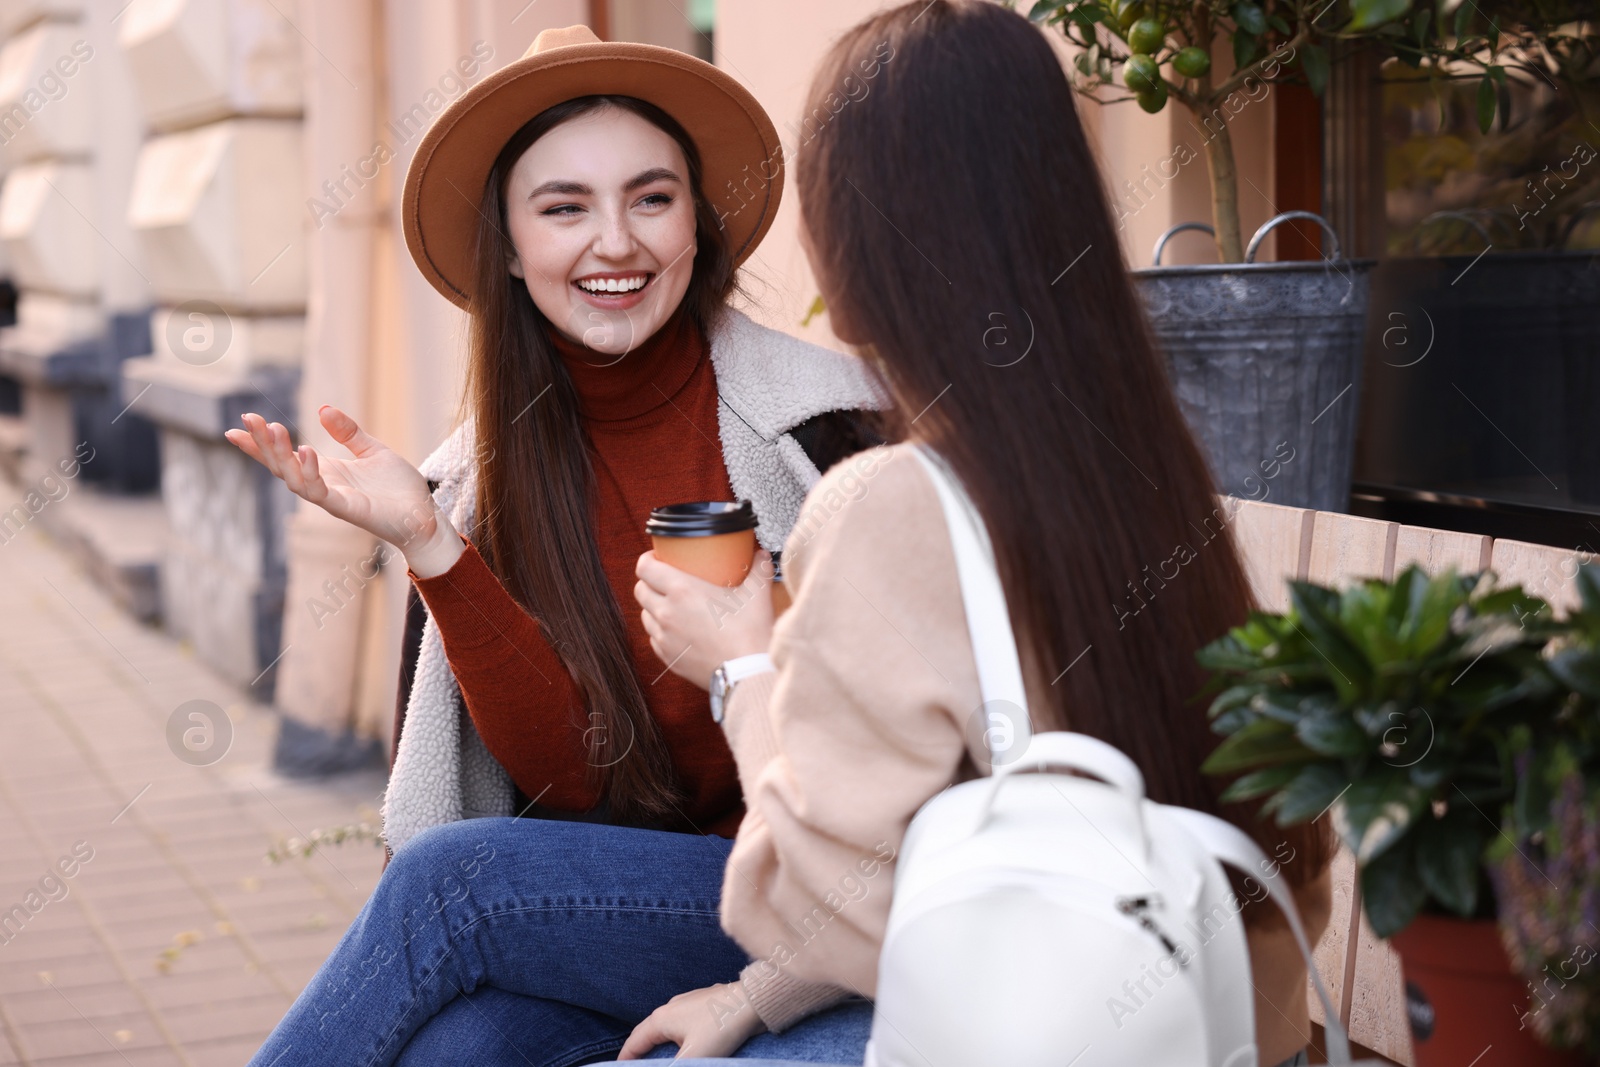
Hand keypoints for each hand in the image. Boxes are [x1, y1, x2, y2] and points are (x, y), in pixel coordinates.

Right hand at [223, 406, 463, 577]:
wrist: (424, 515)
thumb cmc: (398, 488)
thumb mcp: (372, 450)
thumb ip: (348, 432)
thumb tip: (322, 409)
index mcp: (326, 471)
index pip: (285, 456)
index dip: (260, 443)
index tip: (238, 424)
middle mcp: (323, 486)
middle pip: (281, 466)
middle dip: (262, 444)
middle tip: (248, 419)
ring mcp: (333, 499)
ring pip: (294, 479)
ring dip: (281, 455)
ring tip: (273, 429)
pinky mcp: (347, 509)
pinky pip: (320, 492)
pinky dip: (310, 472)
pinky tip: (306, 451)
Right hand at [616, 981, 765, 1059]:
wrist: (754, 1002)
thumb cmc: (722, 1026)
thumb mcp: (694, 1057)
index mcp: (662, 1018)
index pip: (634, 1042)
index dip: (625, 1058)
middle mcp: (671, 1008)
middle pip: (648, 1033)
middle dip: (641, 1050)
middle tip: (637, 1065)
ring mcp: (689, 1004)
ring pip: (667, 1028)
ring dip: (660, 1043)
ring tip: (658, 1058)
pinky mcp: (705, 1005)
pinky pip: (683, 1024)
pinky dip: (678, 1037)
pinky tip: (687, 1044)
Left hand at [634, 549, 774, 691]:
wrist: (747, 672)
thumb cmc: (749, 632)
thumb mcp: (756, 594)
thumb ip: (759, 569)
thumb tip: (762, 555)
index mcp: (681, 590)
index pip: (645, 567)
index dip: (648, 559)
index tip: (658, 557)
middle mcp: (666, 613)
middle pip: (640, 590)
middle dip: (649, 582)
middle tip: (666, 581)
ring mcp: (664, 638)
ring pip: (645, 615)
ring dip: (654, 608)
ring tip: (672, 606)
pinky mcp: (668, 658)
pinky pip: (655, 639)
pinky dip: (661, 632)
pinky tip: (679, 630)